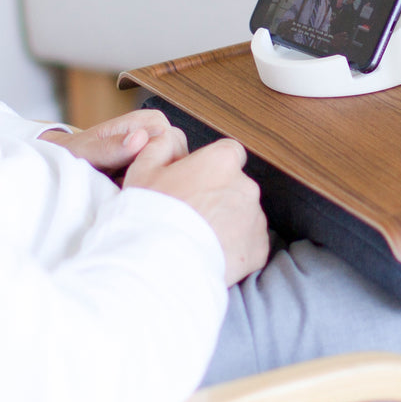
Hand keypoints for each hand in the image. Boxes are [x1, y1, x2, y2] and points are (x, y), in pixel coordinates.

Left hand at [40, 109, 185, 176]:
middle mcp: (162, 130)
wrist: (70, 160)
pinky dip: (153, 187)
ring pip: (175, 172)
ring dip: (154, 183)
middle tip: (127, 186)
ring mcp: (165, 146)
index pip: (171, 146)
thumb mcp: (87, 152)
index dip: (153, 167)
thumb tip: (139, 139)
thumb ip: (111, 147)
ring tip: (128, 187)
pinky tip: (134, 189)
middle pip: (178, 160)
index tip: (129, 180)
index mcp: (150, 120)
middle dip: (156, 177)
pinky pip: (168, 178)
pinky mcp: (163, 161)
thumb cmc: (76, 154)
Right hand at [124, 136, 269, 285]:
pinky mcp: (258, 248)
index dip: (212, 168)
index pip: (228, 153)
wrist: (159, 264)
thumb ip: (160, 146)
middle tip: (190, 216)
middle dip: (218, 198)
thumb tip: (168, 137)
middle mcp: (245, 185)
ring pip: (243, 216)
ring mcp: (255, 218)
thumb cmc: (149, 215)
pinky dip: (235, 249)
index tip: (196, 183)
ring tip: (196, 239)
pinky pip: (249, 244)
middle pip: (235, 187)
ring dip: (227, 224)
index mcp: (222, 161)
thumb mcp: (143, 170)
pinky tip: (209, 254)